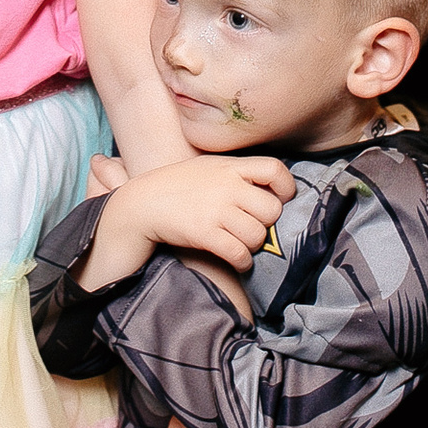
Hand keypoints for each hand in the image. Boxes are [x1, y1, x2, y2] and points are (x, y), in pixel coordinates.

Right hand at [78, 154, 294, 289]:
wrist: (142, 203)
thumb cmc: (177, 186)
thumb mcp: (207, 167)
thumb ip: (236, 173)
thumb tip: (271, 187)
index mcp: (229, 166)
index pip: (275, 169)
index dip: (285, 188)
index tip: (280, 199)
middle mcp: (226, 186)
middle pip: (272, 209)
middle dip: (266, 224)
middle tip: (253, 227)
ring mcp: (216, 210)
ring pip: (258, 235)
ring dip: (253, 245)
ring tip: (241, 243)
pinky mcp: (205, 233)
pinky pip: (240, 254)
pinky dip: (243, 262)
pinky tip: (236, 259)